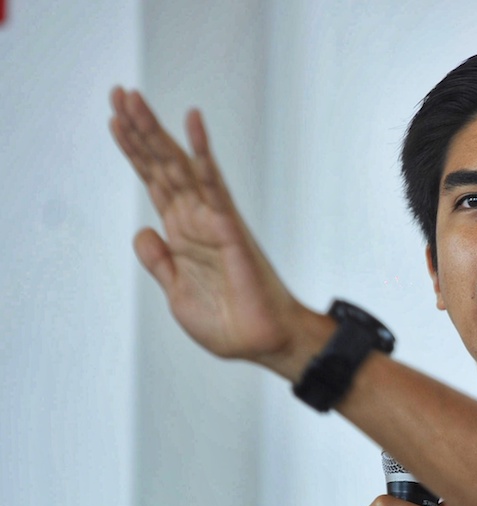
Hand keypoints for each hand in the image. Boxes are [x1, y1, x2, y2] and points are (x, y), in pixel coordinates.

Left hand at [109, 88, 322, 377]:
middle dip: (139, 130)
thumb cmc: (229, 322)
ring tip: (135, 99)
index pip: (154, 182)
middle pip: (162, 165)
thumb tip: (142, 232)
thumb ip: (160, 262)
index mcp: (182, 235)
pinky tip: (193, 124)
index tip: (115, 120)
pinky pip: (214, 184)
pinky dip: (203, 153)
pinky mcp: (229, 227)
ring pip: (180, 166)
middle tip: (120, 93)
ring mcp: (212, 220)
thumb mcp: (176, 294)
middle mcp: (196, 219)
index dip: (134, 152)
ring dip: (156, 132)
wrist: (262, 342)